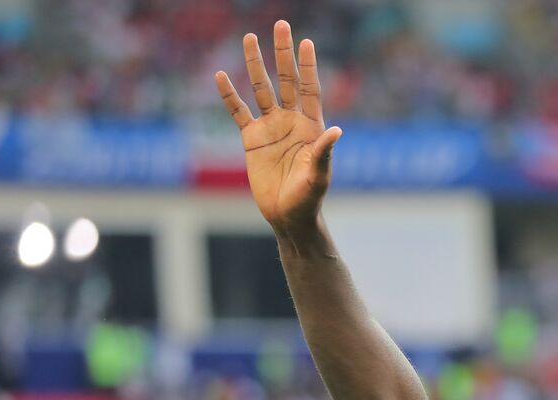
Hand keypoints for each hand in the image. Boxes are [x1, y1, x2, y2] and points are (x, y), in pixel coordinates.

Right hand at [217, 21, 342, 233]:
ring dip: (256, 65)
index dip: (308, 66)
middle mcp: (291, 121)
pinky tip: (221, 76)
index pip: (309, 89)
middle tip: (281, 25)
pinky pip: (238, 112)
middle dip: (283, 54)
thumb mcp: (319, 176)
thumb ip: (324, 152)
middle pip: (287, 80)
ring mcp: (271, 128)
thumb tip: (337, 131)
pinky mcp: (252, 139)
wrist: (288, 216)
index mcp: (311, 126)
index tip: (306, 42)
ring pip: (261, 89)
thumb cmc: (309, 198)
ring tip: (249, 37)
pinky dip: (229, 96)